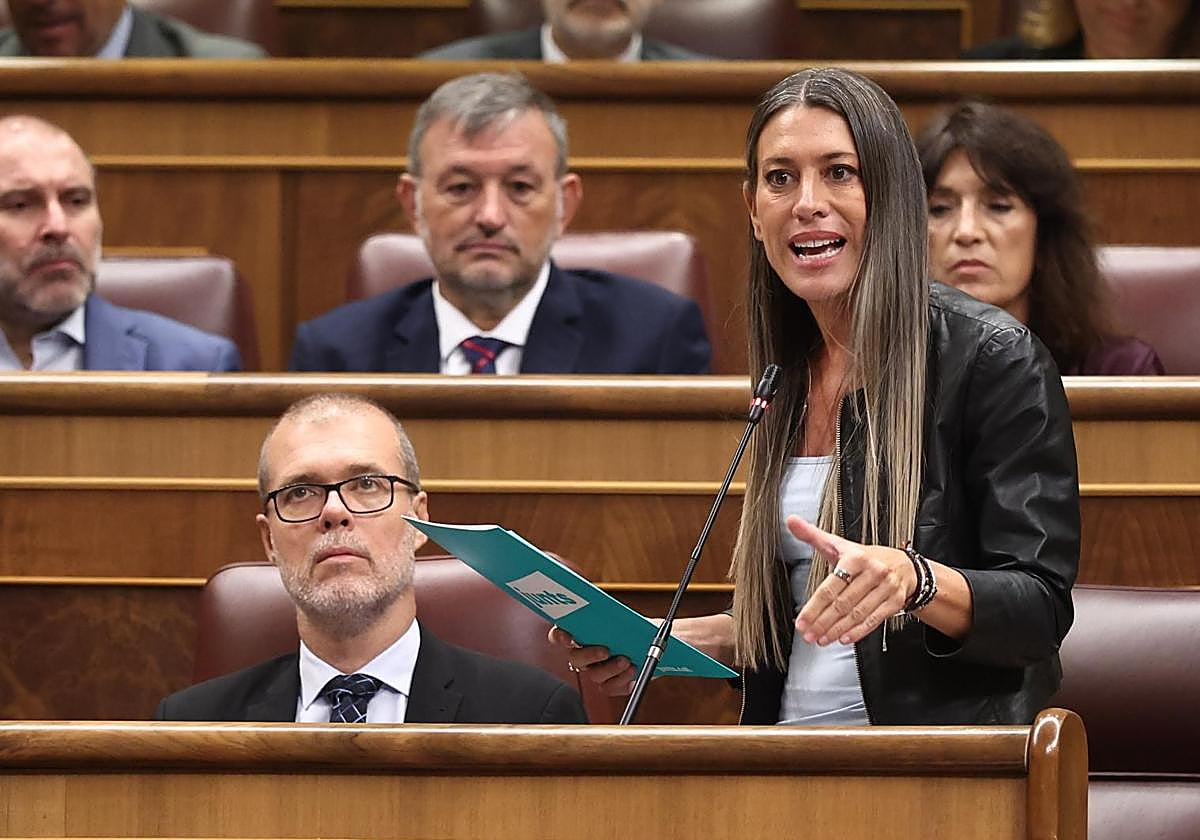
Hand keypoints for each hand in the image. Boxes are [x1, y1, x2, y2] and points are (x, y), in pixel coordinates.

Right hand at [547, 625, 635, 696]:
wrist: (649, 644)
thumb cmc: (634, 628)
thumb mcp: (625, 618)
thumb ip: (615, 618)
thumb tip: (613, 619)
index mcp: (581, 634)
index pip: (558, 635)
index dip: (559, 637)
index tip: (568, 638)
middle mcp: (584, 655)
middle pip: (575, 659)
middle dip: (589, 655)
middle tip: (605, 651)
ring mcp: (595, 671)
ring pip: (594, 675)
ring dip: (611, 669)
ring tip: (627, 661)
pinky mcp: (609, 684)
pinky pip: (610, 687)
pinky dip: (622, 680)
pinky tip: (632, 671)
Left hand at [787, 516, 915, 645]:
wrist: (904, 565)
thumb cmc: (865, 557)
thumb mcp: (839, 545)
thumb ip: (812, 535)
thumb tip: (792, 521)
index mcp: (855, 557)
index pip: (830, 587)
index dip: (814, 607)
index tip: (802, 621)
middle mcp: (873, 571)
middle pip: (842, 603)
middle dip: (822, 622)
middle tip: (808, 635)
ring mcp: (886, 587)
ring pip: (857, 613)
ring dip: (837, 629)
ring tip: (821, 639)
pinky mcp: (895, 601)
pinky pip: (874, 619)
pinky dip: (858, 631)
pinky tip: (844, 638)